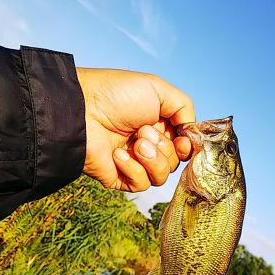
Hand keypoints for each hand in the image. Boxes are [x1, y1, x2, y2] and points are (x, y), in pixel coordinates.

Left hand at [76, 68, 194, 190]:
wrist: (81, 111)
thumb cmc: (116, 94)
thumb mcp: (159, 89)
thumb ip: (185, 108)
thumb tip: (193, 134)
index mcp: (159, 126)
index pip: (184, 147)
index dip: (188, 147)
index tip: (183, 141)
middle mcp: (148, 146)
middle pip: (175, 163)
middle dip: (164, 148)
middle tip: (143, 131)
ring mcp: (134, 163)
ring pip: (161, 177)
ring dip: (151, 159)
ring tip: (134, 142)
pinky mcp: (120, 178)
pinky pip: (141, 184)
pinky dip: (133, 168)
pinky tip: (118, 154)